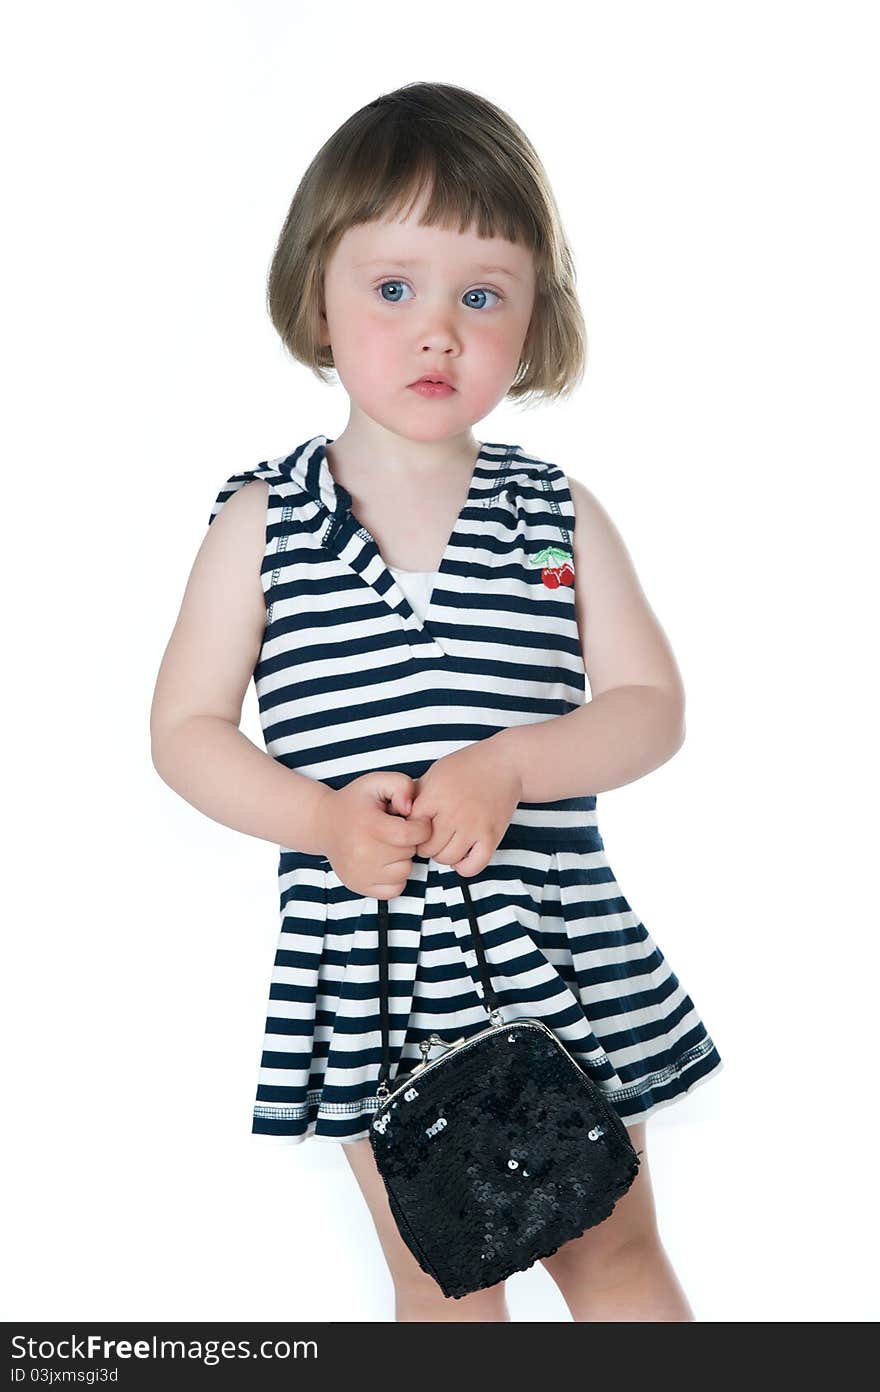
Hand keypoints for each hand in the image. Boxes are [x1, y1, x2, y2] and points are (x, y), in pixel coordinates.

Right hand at [316, 771, 431, 897]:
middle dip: (409, 841)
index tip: (414, 821)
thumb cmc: (356, 802)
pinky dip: (395, 877)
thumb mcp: (377, 782)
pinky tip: (384, 861)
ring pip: (404, 872)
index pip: (411, 835)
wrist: (324, 824)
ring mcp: (360, 872)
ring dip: (402, 859)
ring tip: (388, 845)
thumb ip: (402, 785)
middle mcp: (362, 852)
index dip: (421, 827)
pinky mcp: (360, 886)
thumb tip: (411, 808)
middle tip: (394, 831)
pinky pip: (395, 888)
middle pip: (409, 853)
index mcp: (368, 825)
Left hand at [407, 740, 522, 875]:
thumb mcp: (435, 773)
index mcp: (436, 797)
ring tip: (447, 843)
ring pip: (446, 858)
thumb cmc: (467, 766)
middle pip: (426, 847)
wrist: (505, 763)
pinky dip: (464, 866)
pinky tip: (463, 854)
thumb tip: (397, 814)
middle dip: (425, 845)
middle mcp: (453, 813)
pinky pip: (472, 866)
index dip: (410, 830)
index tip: (418, 827)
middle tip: (432, 837)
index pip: (410, 828)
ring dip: (443, 855)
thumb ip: (416, 794)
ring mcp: (474, 826)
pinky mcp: (491, 836)